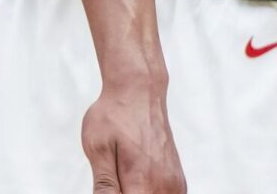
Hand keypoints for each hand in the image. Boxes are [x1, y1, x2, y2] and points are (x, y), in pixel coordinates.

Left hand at [82, 78, 185, 192]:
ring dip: (138, 191)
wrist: (139, 92)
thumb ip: (104, 184)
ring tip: (124, 169)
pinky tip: (136, 177)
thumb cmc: (114, 116)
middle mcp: (165, 186)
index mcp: (142, 182)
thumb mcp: (97, 147)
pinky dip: (150, 192)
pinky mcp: (179, 181)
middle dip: (126, 192)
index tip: (111, 182)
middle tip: (115, 173)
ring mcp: (175, 184)